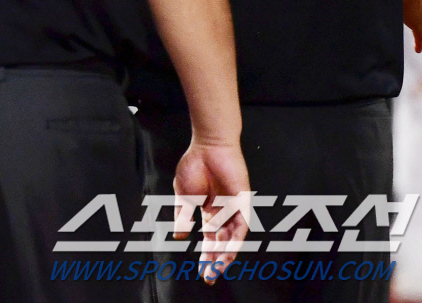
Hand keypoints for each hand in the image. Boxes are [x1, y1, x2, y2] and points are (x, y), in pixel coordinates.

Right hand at [173, 140, 250, 283]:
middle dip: (215, 260)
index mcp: (208, 211)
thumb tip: (179, 236)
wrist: (208, 146)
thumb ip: (183, 215)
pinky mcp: (242, 201)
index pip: (209, 239)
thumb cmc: (194, 165)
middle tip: (210, 276)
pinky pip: (242, 224)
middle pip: (221, 242)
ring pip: (232, 237)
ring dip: (226, 253)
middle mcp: (223, 213)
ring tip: (218, 267)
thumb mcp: (183, 195)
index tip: (202, 271)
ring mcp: (233, 208)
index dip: (206, 255)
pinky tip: (229, 250)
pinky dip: (236, 238)